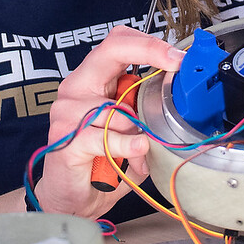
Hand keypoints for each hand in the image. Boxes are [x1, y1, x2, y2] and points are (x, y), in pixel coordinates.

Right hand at [34, 25, 184, 218]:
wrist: (73, 200)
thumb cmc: (102, 161)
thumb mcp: (131, 128)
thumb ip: (145, 108)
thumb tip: (179, 94)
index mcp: (92, 79)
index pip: (117, 43)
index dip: (149, 44)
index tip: (178, 56)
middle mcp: (76, 88)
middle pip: (111, 51)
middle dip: (148, 52)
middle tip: (175, 63)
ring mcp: (66, 111)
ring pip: (117, 106)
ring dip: (137, 131)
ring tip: (141, 152)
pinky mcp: (65, 138)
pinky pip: (105, 136)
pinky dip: (126, 146)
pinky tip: (136, 153)